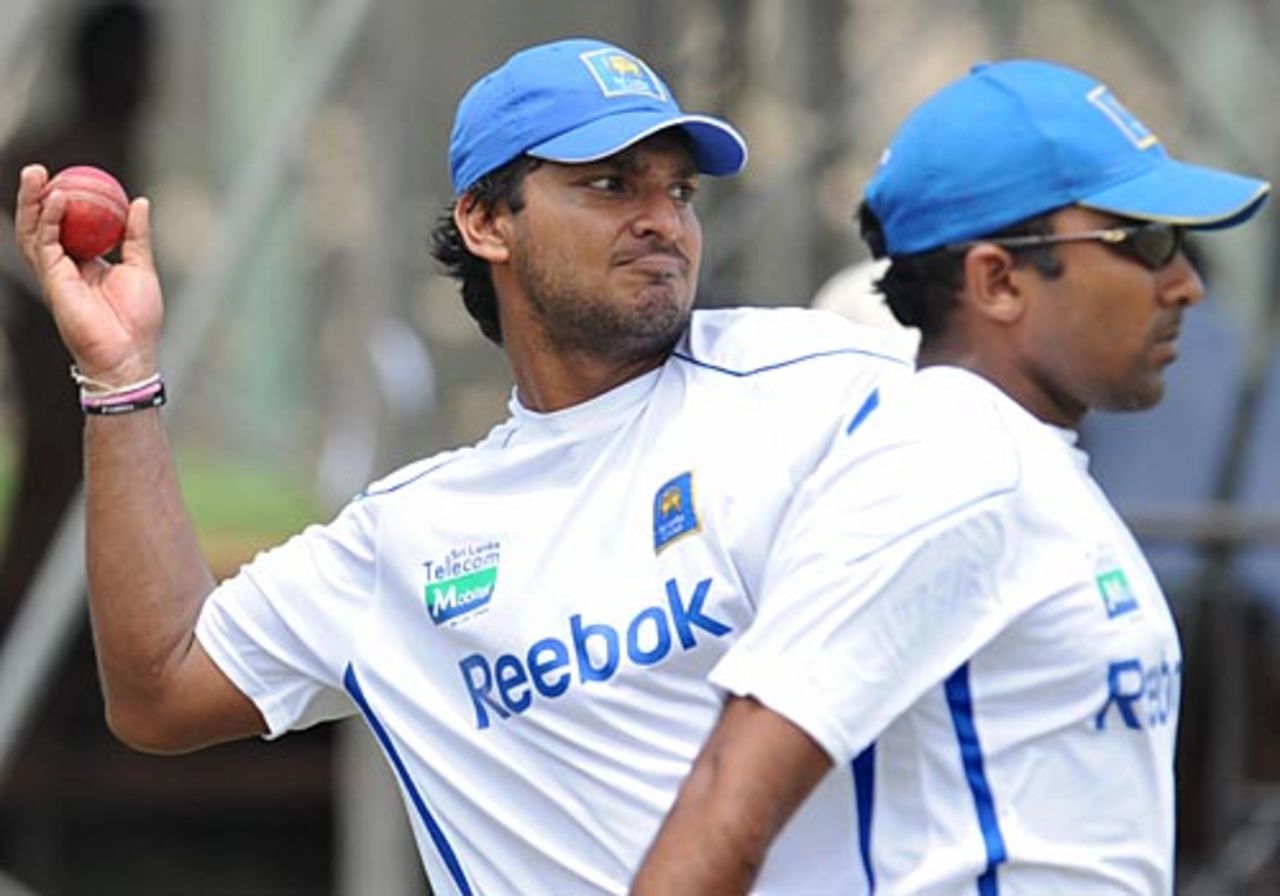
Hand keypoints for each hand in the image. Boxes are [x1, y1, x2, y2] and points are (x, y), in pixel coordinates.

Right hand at [15, 164, 163, 385]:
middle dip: (36, 196)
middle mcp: (65, 268)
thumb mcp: (142, 268)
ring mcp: (56, 274)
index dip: (63, 202)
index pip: (67, 227)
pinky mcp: (53, 281)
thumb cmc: (139, 319)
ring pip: (34, 231)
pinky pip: (45, 244)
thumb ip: (137, 236)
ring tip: (35, 174)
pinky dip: (49, 220)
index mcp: (86, 264)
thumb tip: (140, 202)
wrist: (130, 352)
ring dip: (32, 202)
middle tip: (41, 170)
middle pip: (42, 225)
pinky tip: (57, 200)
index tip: (69, 176)